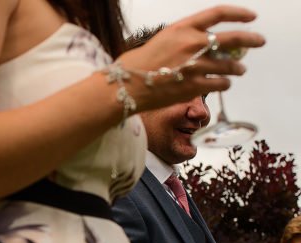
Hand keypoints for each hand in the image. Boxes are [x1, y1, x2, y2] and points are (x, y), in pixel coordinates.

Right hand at [119, 6, 264, 111]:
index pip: (218, 14)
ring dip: (238, 68)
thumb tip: (201, 44)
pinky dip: (225, 84)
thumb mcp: (160, 41)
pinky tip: (224, 84)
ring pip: (230, 65)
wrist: (124, 87)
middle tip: (259, 42)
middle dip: (251, 40)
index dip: (239, 13)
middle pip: (233, 38)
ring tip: (239, 70)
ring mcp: (196, 66)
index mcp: (183, 28)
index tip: (251, 17)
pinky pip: (220, 84)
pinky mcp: (195, 87)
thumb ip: (182, 39)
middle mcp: (193, 44)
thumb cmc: (136, 65)